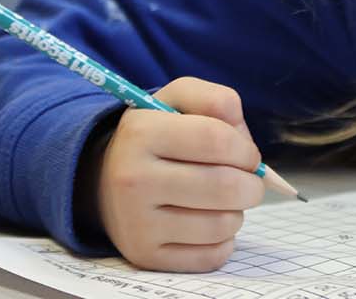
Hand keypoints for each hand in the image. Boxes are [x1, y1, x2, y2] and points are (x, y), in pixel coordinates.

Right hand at [89, 77, 264, 271]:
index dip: (245, 149)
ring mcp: (137, 223)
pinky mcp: (145, 256)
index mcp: (141, 132)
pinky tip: (208, 223)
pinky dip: (223, 241)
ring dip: (237, 212)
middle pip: (225, 186)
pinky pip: (212, 256)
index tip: (247, 155)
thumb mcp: (176, 100)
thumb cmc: (156, 136)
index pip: (217, 140)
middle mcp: (133, 179)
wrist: (103, 180)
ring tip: (223, 201)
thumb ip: (216, 100)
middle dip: (252, 185)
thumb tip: (243, 138)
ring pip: (223, 224)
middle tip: (248, 181)